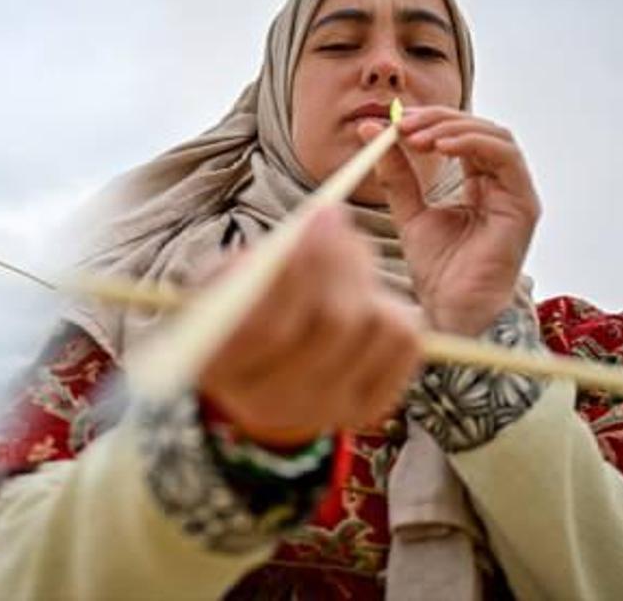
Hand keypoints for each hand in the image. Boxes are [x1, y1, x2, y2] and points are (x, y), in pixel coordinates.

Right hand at [197, 206, 422, 448]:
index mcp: (220, 368)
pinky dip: (390, 308)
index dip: (299, 265)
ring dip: (362, 278)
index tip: (320, 211)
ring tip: (342, 260)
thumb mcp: (217, 283)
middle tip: (335, 216)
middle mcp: (270, 402)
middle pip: (332, 326)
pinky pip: (404, 343)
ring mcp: (323, 410)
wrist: (254, 371)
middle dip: (340, 258)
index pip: (267, 326)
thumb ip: (247, 266)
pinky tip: (363, 298)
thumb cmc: (233, 311)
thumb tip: (300, 237)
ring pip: (374, 327)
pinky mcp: (365, 407)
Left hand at [360, 107, 540, 335]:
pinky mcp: (523, 205)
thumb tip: (369, 129)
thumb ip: (396, 173)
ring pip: (497, 136)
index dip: (429, 122)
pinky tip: (440, 147)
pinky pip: (506, 159)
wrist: (450, 309)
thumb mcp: (408, 210)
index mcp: (479, 183)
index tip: (394, 121)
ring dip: (454, 129)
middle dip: (439, 120)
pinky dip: (473, 144)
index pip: (460, 136)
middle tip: (402, 123)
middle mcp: (501, 185)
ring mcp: (516, 193)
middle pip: (479, 129)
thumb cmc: (437, 269)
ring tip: (416, 137)